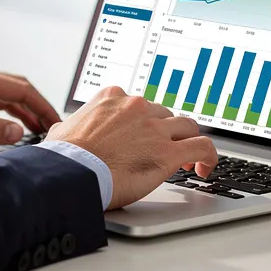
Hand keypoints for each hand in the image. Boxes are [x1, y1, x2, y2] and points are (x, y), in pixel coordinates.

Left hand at [0, 65, 61, 146]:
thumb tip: (15, 131)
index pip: (19, 89)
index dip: (41, 105)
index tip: (54, 120)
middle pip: (16, 88)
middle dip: (37, 106)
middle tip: (53, 125)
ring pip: (6, 93)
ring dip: (24, 109)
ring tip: (39, 127)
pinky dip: (8, 110)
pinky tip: (12, 122)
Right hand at [45, 86, 217, 209]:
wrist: (71, 172)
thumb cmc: (64, 157)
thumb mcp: (63, 130)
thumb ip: (73, 126)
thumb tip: (66, 132)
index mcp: (112, 97)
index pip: (140, 105)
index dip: (145, 122)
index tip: (145, 135)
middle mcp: (137, 107)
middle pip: (164, 115)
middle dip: (165, 132)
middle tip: (163, 149)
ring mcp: (155, 128)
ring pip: (187, 126)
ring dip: (187, 141)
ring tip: (186, 160)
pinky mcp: (168, 151)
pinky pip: (202, 147)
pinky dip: (208, 156)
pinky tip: (204, 168)